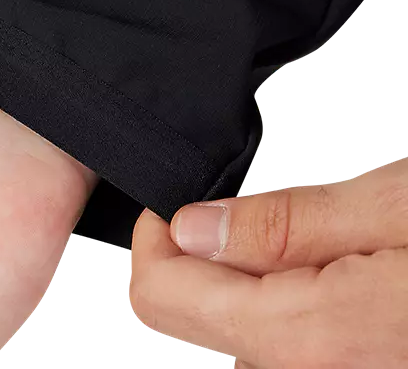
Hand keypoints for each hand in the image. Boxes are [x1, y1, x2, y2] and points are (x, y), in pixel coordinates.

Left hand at [129, 158, 407, 367]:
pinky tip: (336, 265)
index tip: (181, 197)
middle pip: (196, 319)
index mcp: (309, 336)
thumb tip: (191, 228)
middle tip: (250, 206)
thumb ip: (282, 226)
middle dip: (201, 255)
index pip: (161, 299)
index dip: (157, 236)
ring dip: (251, 276)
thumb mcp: (391, 206)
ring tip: (312, 234)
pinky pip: (287, 343)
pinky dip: (285, 299)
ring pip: (243, 329)